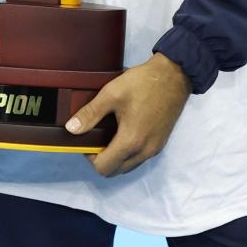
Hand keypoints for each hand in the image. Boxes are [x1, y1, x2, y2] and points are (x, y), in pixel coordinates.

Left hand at [66, 53, 189, 177]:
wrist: (174, 75)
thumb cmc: (143, 83)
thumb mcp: (112, 94)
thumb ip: (90, 114)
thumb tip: (71, 129)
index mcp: (131, 141)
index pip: (104, 168)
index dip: (89, 157)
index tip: (86, 139)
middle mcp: (144, 151)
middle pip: (115, 171)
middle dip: (101, 159)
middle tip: (95, 137)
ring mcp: (155, 149)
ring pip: (128, 166)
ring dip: (115, 157)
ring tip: (108, 134)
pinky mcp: (161, 143)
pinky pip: (139, 158)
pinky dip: (127, 153)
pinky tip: (123, 132)